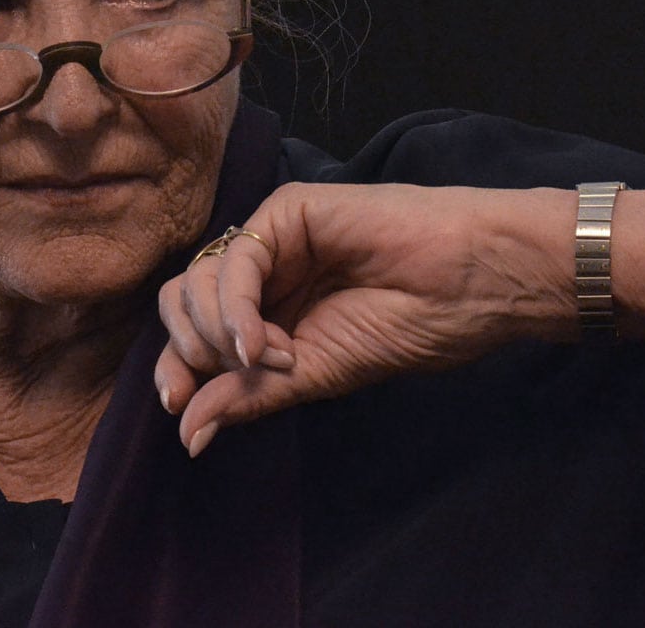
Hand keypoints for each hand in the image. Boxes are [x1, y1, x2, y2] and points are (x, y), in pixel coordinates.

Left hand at [155, 182, 576, 455]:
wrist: (470, 282)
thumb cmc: (408, 325)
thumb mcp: (315, 374)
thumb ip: (249, 396)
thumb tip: (188, 435)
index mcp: (267, 308)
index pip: (192, 331)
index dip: (174, 366)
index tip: (178, 407)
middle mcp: (261, 271)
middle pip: (181, 303)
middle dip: (191, 350)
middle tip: (245, 374)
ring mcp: (271, 237)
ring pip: (197, 280)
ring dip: (219, 333)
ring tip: (277, 357)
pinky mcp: (287, 209)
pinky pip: (236, 259)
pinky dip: (236, 308)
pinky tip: (264, 342)